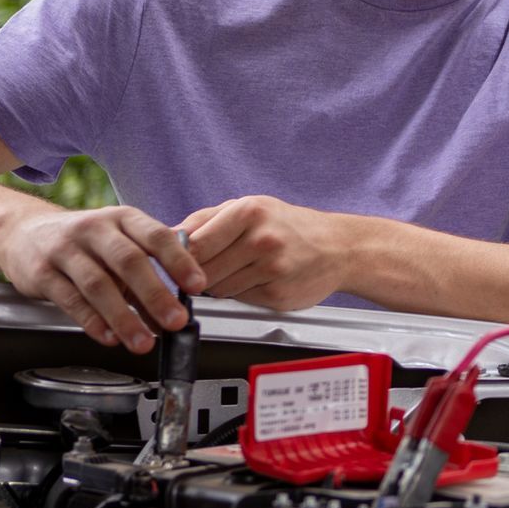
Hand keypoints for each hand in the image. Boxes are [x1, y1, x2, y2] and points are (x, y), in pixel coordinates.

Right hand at [0, 207, 205, 352]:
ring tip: (143, 342)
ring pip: (98, 285)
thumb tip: (179, 307)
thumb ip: (148, 269)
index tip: (198, 286)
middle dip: (156, 294)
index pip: (157, 236)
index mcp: (123, 218)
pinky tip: (109, 338)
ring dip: (124, 317)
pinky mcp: (42, 273)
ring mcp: (66, 250)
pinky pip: (70, 300)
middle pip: (129, 261)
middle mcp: (95, 230)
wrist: (22, 232)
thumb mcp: (118, 241)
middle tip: (176, 321)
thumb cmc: (84, 242)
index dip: (179, 261)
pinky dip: (92, 322)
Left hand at [180, 195, 345, 310]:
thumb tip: (168, 236)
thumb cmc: (291, 226)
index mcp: (250, 212)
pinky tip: (257, 280)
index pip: (194, 244)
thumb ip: (206, 220)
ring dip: (220, 285)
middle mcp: (262, 239)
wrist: (340, 248)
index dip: (180, 257)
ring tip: (241, 270)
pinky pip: (239, 300)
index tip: (179, 261)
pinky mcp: (278, 294)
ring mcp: (272, 268)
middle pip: (202, 271)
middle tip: (211, 267)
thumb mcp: (251, 207)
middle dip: (199, 274)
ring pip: (218, 289)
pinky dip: (241, 293)